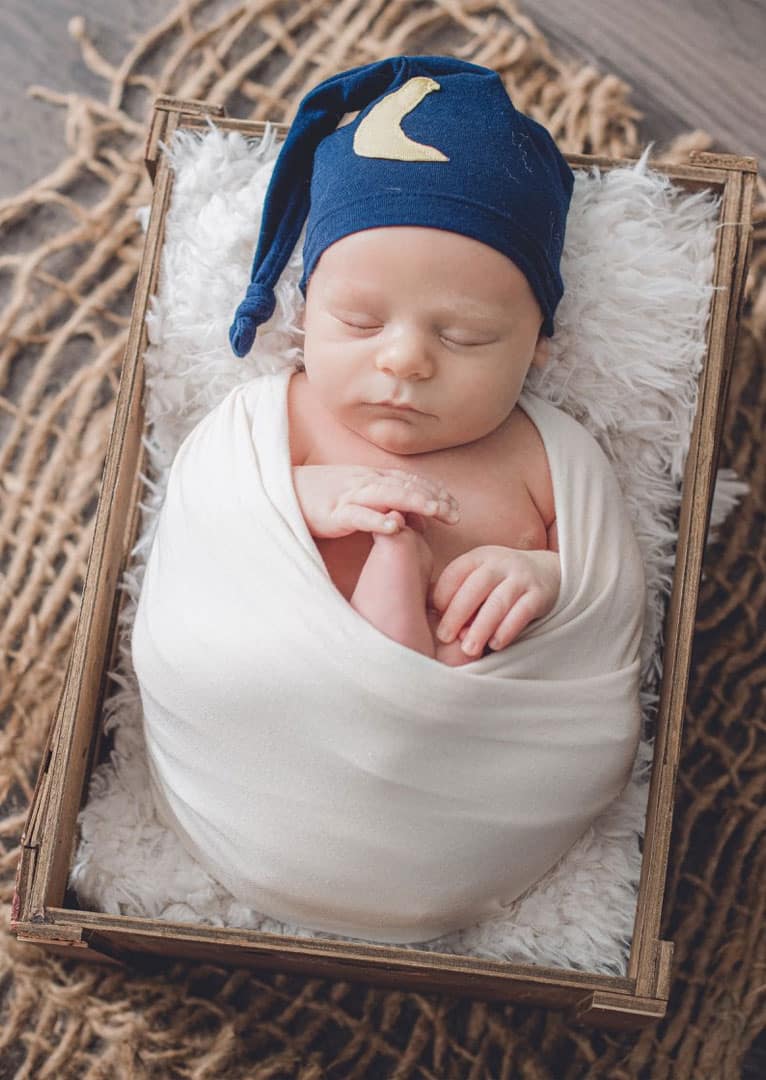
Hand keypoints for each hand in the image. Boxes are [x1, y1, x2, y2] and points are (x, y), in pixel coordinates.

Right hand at [292, 465, 459, 538]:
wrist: (286, 492)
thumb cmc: (325, 497)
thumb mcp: (359, 496)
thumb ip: (386, 503)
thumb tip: (414, 519)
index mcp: (374, 478)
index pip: (411, 482)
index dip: (435, 492)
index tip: (456, 507)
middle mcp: (367, 482)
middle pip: (406, 487)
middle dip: (434, 499)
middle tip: (456, 514)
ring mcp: (351, 496)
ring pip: (388, 496)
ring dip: (414, 502)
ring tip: (436, 511)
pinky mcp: (335, 513)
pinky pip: (358, 515)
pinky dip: (377, 520)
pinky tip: (394, 526)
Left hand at [431, 545, 560, 655]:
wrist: (547, 572)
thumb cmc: (501, 582)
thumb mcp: (480, 577)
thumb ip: (460, 594)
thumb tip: (433, 619)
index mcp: (479, 557)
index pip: (456, 572)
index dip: (442, 594)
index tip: (434, 615)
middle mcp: (500, 563)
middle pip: (475, 587)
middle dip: (457, 614)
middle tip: (444, 637)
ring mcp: (522, 577)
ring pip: (498, 602)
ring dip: (481, 627)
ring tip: (468, 649)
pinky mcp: (540, 595)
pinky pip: (522, 613)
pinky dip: (507, 630)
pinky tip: (495, 644)